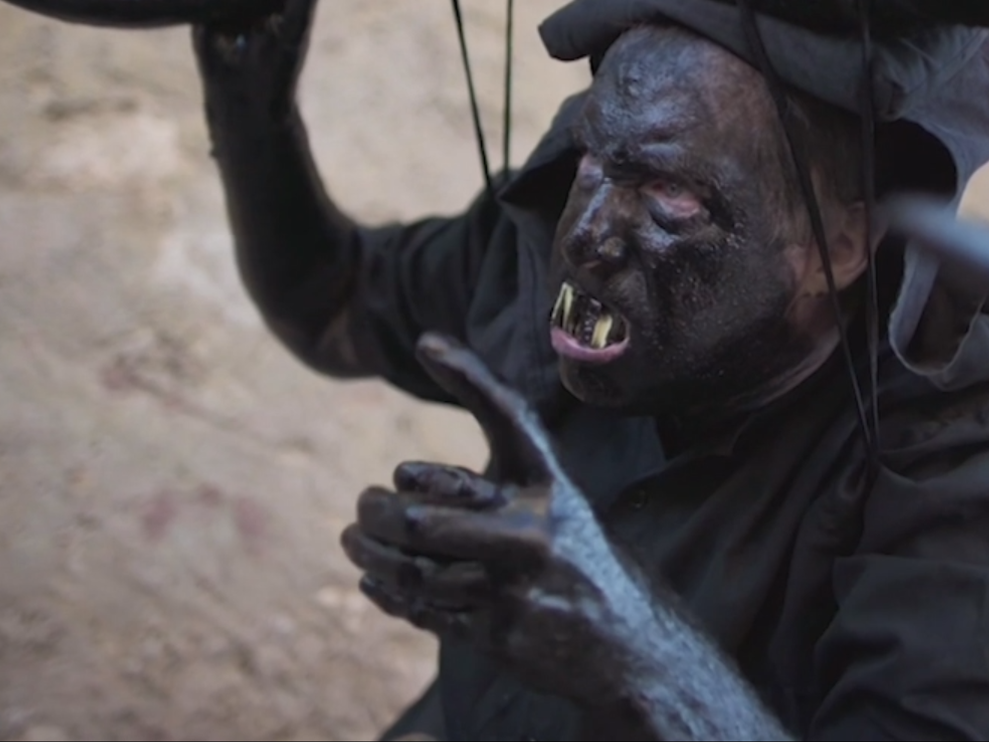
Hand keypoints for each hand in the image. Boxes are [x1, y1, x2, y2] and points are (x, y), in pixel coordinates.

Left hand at [340, 333, 657, 709]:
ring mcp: (513, 588)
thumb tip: (410, 457)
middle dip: (378, 512)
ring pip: (414, 569)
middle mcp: (533, 530)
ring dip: (372, 554)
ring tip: (354, 540)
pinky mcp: (498, 634)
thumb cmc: (583, 559)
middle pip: (423, 519)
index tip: (427, 343)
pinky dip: (389, 594)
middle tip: (363, 505)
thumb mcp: (559, 504)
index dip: (469, 375)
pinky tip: (374, 582)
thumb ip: (500, 480)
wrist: (634, 646)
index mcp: (552, 486)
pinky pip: (425, 611)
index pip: (508, 416)